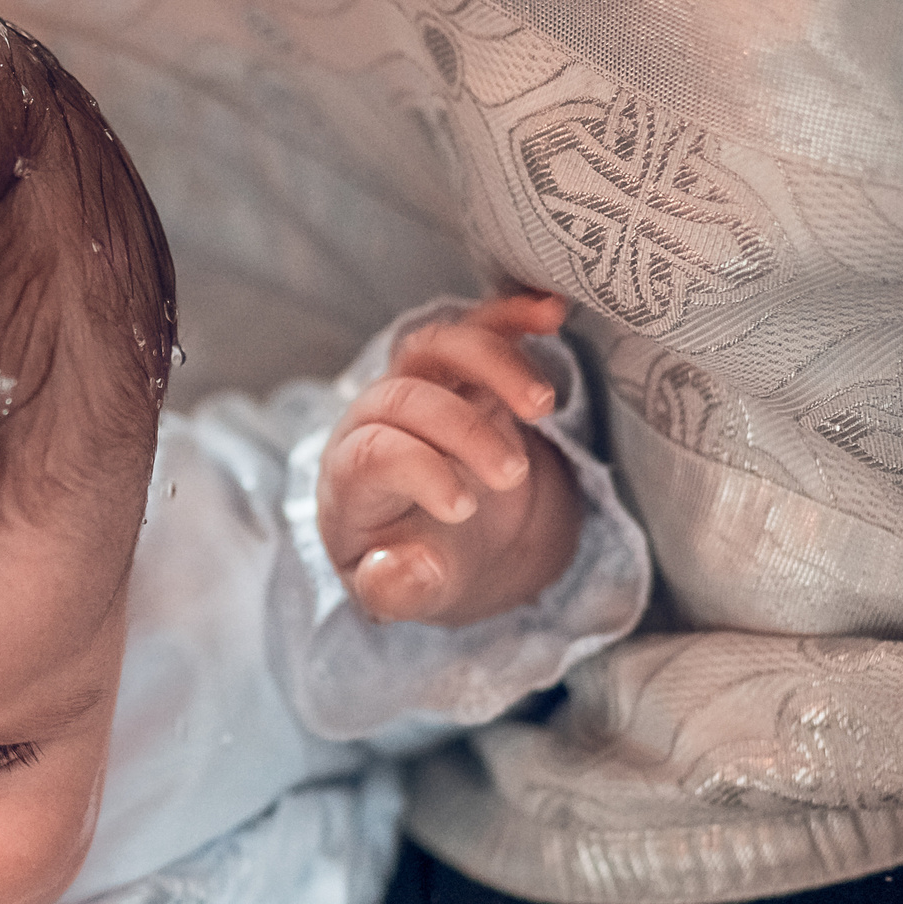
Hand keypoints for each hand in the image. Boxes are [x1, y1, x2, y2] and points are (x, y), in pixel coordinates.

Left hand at [317, 292, 584, 626]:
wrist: (442, 536)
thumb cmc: (417, 563)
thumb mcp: (403, 590)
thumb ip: (395, 588)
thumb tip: (400, 571)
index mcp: (350, 481)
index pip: (371, 454)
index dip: (418, 469)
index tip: (464, 508)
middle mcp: (371, 422)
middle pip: (405, 396)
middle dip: (462, 430)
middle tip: (509, 475)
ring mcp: (415, 387)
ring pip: (438, 345)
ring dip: (493, 363)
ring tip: (543, 405)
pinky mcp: (458, 370)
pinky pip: (477, 325)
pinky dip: (512, 313)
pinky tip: (552, 313)